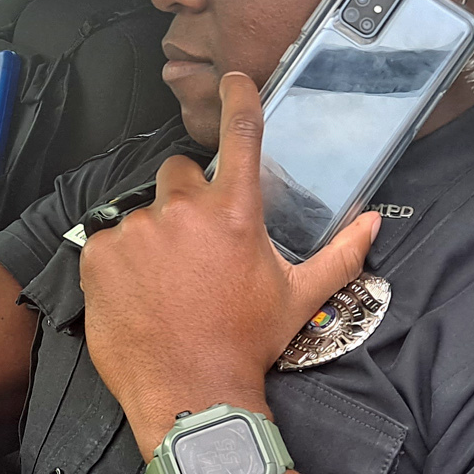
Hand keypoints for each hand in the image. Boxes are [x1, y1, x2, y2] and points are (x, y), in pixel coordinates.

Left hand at [80, 72, 378, 456]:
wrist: (189, 393)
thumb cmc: (245, 344)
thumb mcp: (298, 298)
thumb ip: (340, 254)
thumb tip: (373, 223)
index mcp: (235, 214)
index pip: (241, 135)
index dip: (240, 99)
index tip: (235, 81)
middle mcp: (184, 211)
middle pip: (180, 173)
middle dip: (188, 197)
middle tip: (196, 244)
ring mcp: (137, 231)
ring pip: (143, 210)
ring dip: (154, 233)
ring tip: (166, 279)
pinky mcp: (100, 254)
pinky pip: (109, 239)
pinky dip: (120, 259)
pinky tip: (138, 292)